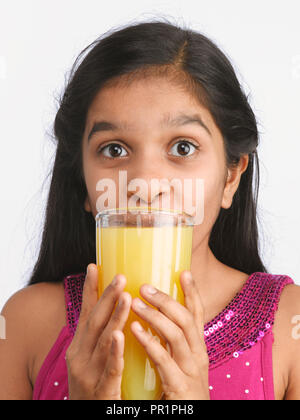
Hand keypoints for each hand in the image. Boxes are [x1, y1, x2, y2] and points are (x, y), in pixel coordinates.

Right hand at [66, 264, 131, 399]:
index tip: (93, 266)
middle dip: (107, 297)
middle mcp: (79, 356)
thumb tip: (115, 313)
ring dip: (115, 317)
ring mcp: (87, 374)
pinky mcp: (100, 391)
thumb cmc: (93, 388)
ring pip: (103, 341)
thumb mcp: (90, 360)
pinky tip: (120, 336)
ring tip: (126, 296)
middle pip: (94, 321)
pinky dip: (114, 351)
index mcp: (78, 347)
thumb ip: (100, 338)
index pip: (84, 313)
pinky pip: (110, 369)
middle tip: (120, 275)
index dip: (89, 290)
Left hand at [130, 271, 209, 399]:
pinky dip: (149, 342)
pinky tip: (134, 330)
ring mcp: (191, 370)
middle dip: (166, 300)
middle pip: (186, 319)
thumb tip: (157, 315)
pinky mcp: (180, 386)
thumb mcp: (181, 361)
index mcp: (197, 346)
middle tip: (144, 286)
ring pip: (176, 335)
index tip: (184, 271)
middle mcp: (198, 354)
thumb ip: (172, 340)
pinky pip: (163, 360)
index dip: (193, 291)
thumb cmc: (181, 388)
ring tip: (134, 302)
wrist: (189, 419)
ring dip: (155, 316)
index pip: (198, 313)